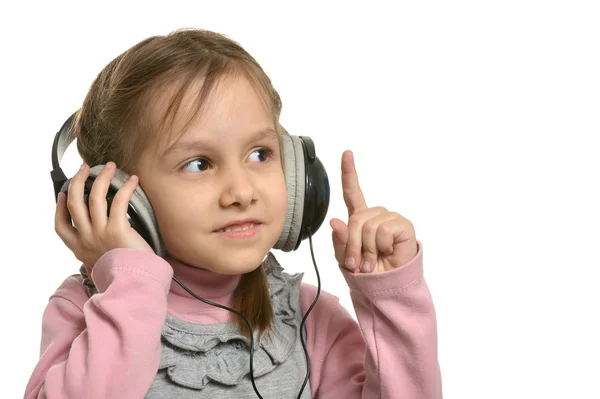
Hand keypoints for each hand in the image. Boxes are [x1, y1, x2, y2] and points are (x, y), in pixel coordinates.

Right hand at [55, 162, 153, 277]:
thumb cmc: (123, 275)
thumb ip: (97, 254)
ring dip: (102, 178)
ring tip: (111, 167)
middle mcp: (86, 239)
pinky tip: (133, 180)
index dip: (60, 207)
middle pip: (74, 204)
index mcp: (79, 249)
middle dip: (78, 182)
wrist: (134, 286)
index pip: (60, 226)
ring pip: (94, 198)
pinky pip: (119, 201)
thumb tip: (102, 246)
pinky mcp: (118, 229)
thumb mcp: (101, 266)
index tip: (65, 194)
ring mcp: (100, 233)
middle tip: (86, 168)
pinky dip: (125, 188)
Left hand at [330, 151, 417, 273]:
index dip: (349, 172)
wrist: (385, 285)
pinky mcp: (403, 225)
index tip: (347, 153)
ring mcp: (390, 218)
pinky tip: (388, 253)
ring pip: (368, 227)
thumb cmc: (366, 270)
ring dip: (367, 249)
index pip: (352, 192)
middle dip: (352, 244)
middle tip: (358, 262)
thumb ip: (339, 240)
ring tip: (373, 261)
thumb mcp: (345, 257)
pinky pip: (383, 231)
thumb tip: (335, 221)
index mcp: (359, 217)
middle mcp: (375, 214)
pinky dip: (382, 247)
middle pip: (355, 219)